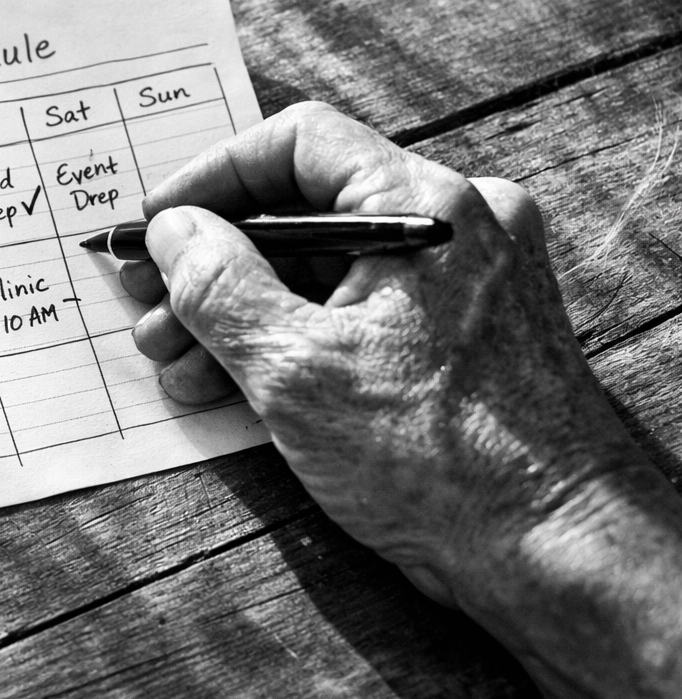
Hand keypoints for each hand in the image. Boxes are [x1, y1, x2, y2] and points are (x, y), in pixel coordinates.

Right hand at [125, 102, 681, 698]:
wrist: (553, 556)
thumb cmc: (440, 460)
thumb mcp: (296, 369)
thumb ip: (219, 287)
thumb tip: (173, 234)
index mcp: (426, 207)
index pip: (299, 143)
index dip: (211, 178)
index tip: (156, 225)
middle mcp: (452, 229)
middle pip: (302, 213)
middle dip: (211, 265)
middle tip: (146, 304)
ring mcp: (456, 287)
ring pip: (320, 271)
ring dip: (235, 313)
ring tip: (170, 363)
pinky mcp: (452, 342)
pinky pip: (350, 315)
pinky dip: (286, 342)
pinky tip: (223, 386)